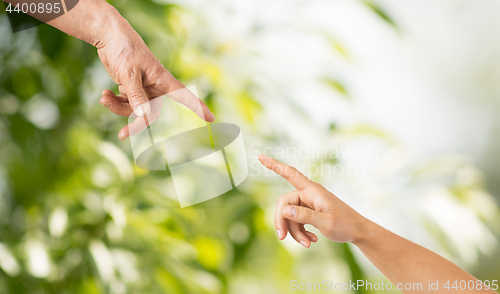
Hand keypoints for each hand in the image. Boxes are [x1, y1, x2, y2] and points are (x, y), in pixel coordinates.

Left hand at [96, 17, 214, 139]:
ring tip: (103, 97)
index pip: (185, 96)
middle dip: (135, 123)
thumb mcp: (129, 73)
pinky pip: (125, 104)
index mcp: (163, 80)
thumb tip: (144, 117)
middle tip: (122, 135)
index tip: (212, 118)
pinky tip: (104, 94)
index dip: (198, 107)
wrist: (109, 37)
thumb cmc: (124, 50)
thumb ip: (136, 96)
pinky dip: (114, 102)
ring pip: (135, 111)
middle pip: (151, 114)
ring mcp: (144, 90)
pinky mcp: (131, 90)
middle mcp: (155, 88)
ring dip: (118, 109)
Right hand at [258, 154, 368, 247]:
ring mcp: (308, 203)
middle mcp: (308, 194)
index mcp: (313, 190)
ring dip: (294, 232)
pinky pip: (296, 221)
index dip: (274, 165)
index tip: (260, 157)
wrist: (358, 232)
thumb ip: (305, 215)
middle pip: (284, 204)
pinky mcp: (309, 212)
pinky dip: (300, 232)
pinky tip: (311, 240)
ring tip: (307, 244)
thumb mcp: (326, 222)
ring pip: (290, 216)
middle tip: (282, 238)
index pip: (290, 174)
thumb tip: (286, 210)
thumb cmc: (346, 225)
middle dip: (282, 221)